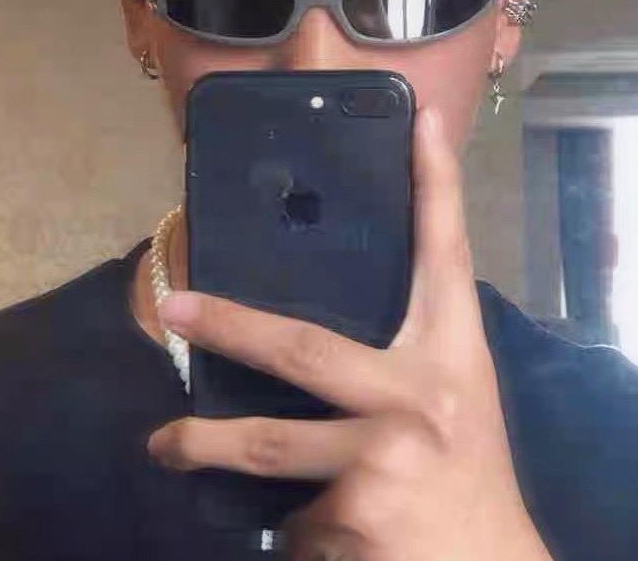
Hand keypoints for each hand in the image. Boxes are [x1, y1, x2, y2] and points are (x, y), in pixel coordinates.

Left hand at [150, 108, 551, 560]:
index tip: (415, 119)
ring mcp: (382, 458)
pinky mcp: (352, 519)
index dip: (434, 183)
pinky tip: (323, 532)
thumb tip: (320, 343)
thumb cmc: (471, 475)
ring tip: (166, 447)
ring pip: (271, 450)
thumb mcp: (454, 401)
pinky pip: (292, 517)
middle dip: (228, 325)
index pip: (444, 252)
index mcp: (451, 354)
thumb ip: (404, 362)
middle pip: (301, 345)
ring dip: (205, 449)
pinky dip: (295, 524)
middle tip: (174, 306)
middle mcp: (418, 395)